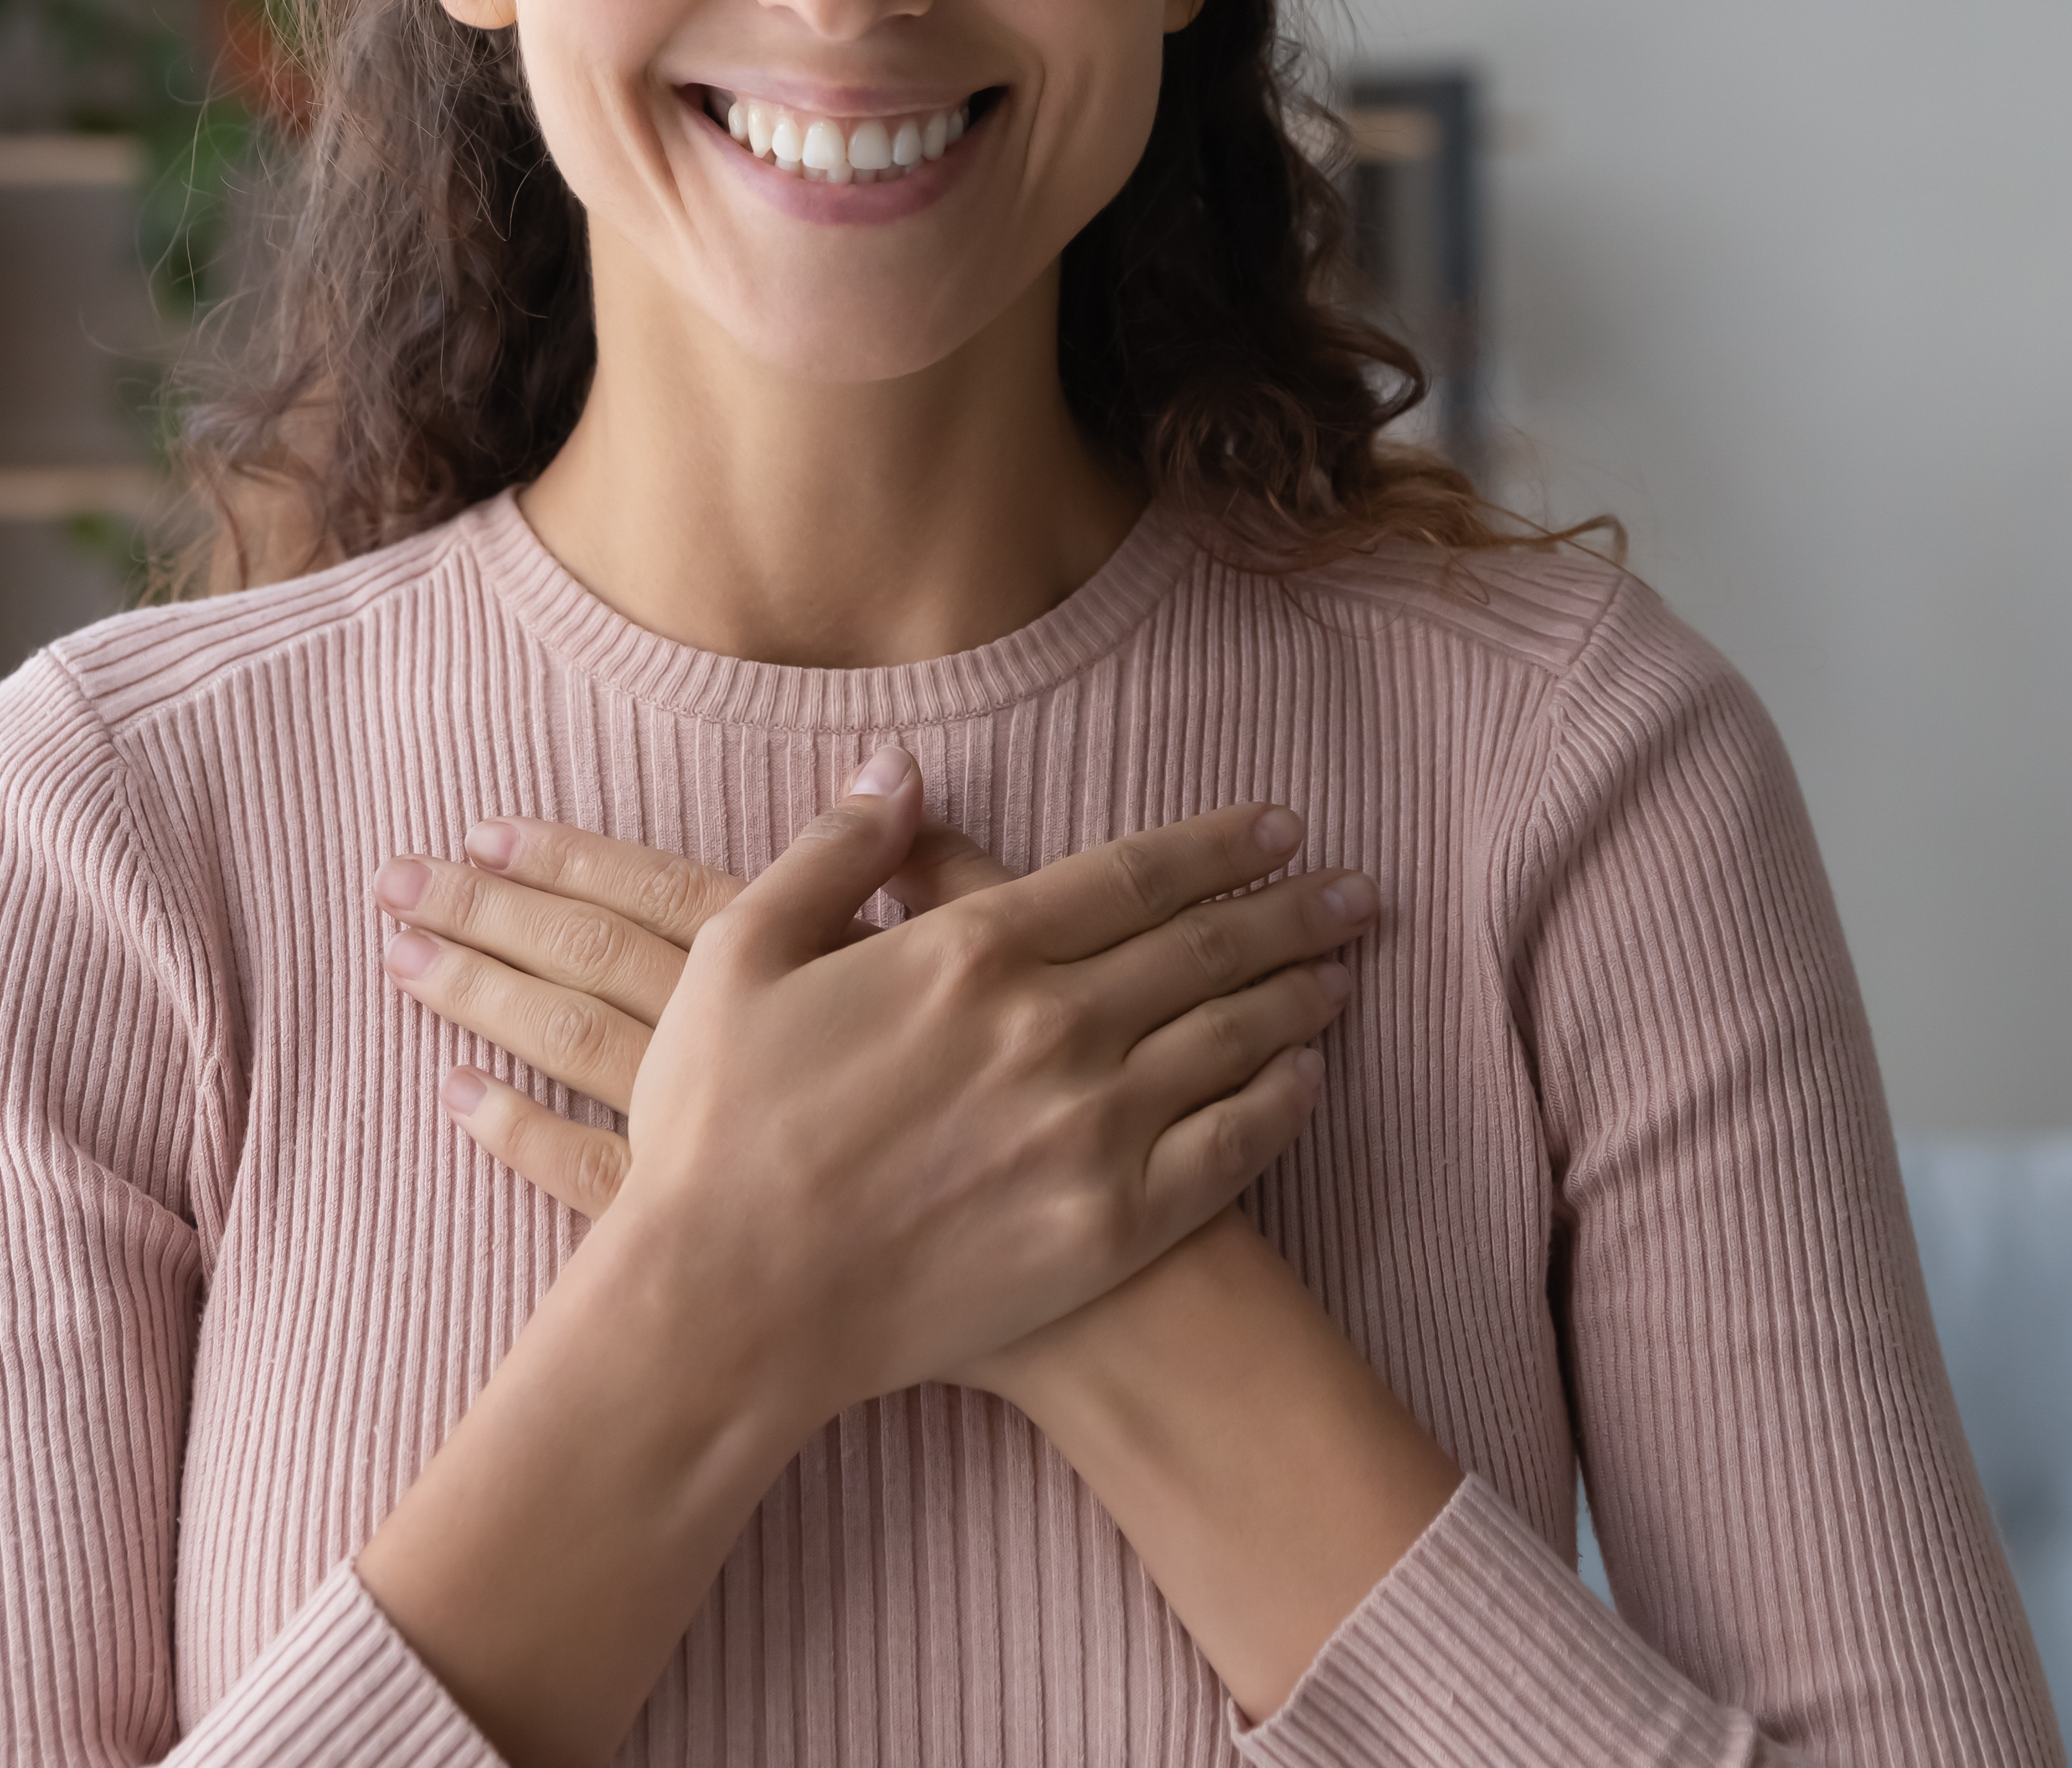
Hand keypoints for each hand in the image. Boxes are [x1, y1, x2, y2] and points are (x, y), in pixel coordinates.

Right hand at [374, 750, 1377, 1403]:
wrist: (733, 1304)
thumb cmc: (718, 1128)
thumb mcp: (740, 956)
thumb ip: (832, 852)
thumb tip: (900, 767)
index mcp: (972, 950)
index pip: (1132, 873)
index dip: (1217, 845)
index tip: (1278, 827)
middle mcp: (1053, 1027)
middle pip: (1205, 948)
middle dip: (1290, 910)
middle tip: (1353, 889)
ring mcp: (1092, 1129)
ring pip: (1231, 1040)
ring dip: (1297, 998)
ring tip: (1344, 971)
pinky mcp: (1110, 1225)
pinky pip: (1228, 1150)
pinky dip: (1281, 1105)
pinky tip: (1308, 1081)